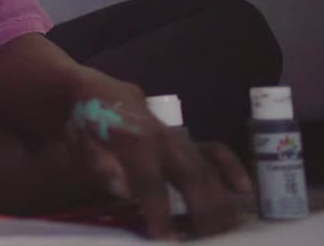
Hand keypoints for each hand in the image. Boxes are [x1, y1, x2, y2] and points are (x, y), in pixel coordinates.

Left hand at [64, 71, 251, 238]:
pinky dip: (231, 168)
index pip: (150, 179)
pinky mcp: (184, 139)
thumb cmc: (84, 123)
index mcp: (132, 139)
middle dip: (202, 210)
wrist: (94, 92)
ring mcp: (177, 137)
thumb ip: (97, 165)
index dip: (159, 209)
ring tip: (229, 229)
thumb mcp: (78, 142)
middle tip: (204, 239)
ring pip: (207, 168)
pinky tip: (245, 192)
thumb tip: (123, 189)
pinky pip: (214, 151)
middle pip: (191, 175)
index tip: (163, 237)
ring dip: (220, 200)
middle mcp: (161, 136)